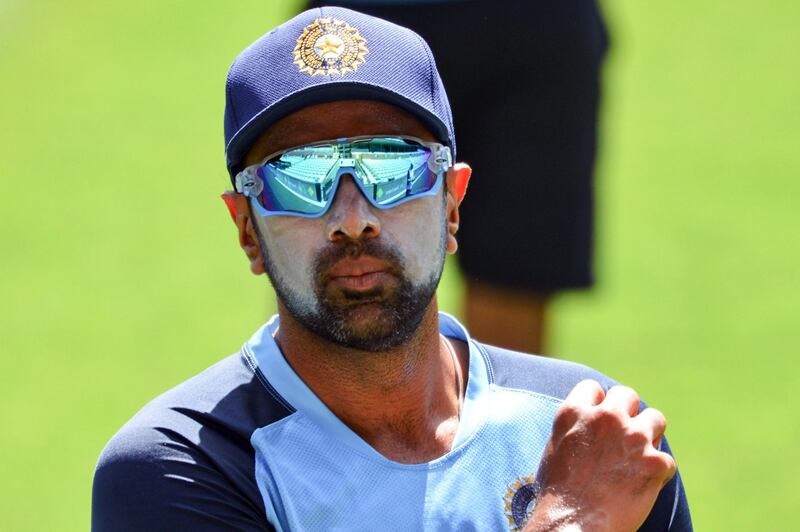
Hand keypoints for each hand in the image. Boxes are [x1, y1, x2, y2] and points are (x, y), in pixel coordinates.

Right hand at [525, 380, 675, 530]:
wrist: (573, 526)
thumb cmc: (559, 494)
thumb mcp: (556, 447)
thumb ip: (576, 425)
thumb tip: (590, 419)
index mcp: (575, 412)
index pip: (593, 388)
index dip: (596, 404)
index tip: (598, 421)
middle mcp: (605, 417)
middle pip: (627, 395)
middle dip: (627, 412)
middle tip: (623, 435)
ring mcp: (633, 438)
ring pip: (655, 418)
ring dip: (649, 435)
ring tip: (638, 456)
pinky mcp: (655, 463)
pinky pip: (666, 459)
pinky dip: (658, 472)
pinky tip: (644, 485)